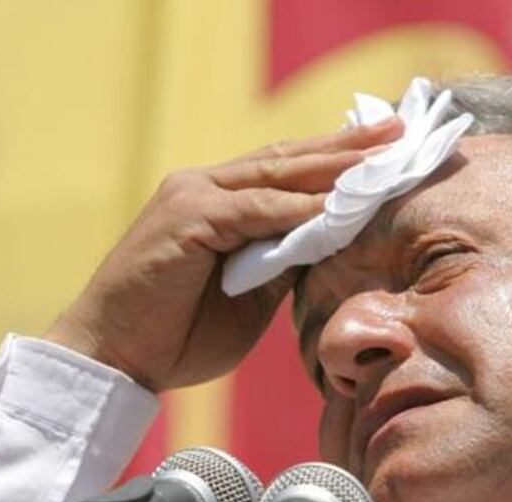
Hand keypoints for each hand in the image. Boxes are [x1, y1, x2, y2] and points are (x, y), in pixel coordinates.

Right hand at [45, 118, 402, 391]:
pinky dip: (296, 208)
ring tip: (379, 156)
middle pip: (287, 159)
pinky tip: (336, 204)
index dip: (333, 161)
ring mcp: (193, 196)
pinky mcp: (186, 217)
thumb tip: (328, 245)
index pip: (284, 171)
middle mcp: (204, 186)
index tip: (382, 156)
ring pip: (275, 174)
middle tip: (396, 132)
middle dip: (345, 147)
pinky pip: (254, 210)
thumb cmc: (174, 335)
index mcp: (217, 202)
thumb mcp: (247, 299)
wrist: (114, 358)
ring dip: (331, 165)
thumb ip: (281, 266)